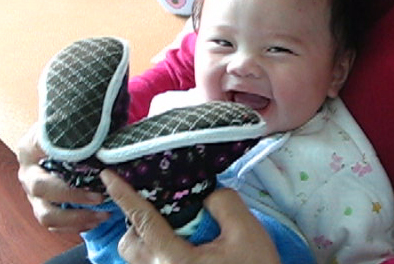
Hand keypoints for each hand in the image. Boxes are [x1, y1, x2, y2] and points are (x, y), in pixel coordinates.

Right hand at [16, 124, 107, 232]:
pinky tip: (95, 220)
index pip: (43, 164)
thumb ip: (81, 133)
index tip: (97, 177)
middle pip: (41, 193)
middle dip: (73, 199)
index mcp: (30, 149)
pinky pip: (55, 224)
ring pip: (47, 215)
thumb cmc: (71, 127)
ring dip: (76, 219)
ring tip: (102, 216)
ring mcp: (34, 192)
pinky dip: (75, 225)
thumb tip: (106, 142)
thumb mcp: (73, 123)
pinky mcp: (44, 204)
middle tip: (100, 198)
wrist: (65, 133)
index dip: (66, 177)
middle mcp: (28, 172)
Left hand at [100, 169, 280, 263]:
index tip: (108, 176)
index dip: (125, 195)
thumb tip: (205, 194)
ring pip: (139, 258)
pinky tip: (189, 247)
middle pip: (130, 245)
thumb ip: (223, 203)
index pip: (143, 220)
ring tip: (182, 233)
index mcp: (175, 260)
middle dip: (139, 225)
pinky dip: (162, 251)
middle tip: (169, 213)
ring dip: (150, 240)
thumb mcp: (247, 232)